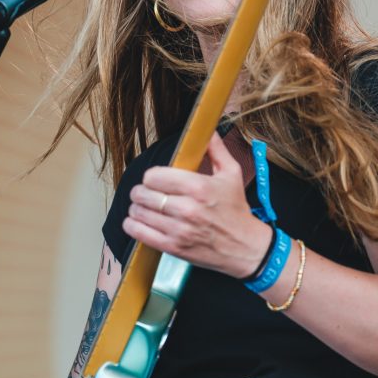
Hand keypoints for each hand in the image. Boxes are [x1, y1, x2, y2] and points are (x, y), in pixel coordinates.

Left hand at [123, 132, 271, 277]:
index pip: (154, 176)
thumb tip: (208, 129)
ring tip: (144, 205)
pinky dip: (133, 225)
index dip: (151, 176)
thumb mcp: (232, 174)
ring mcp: (179, 230)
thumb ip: (216, 149)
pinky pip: (139, 233)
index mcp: (199, 187)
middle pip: (143, 193)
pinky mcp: (173, 247)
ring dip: (137, 207)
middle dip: (141, 190)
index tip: (155, 178)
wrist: (245, 247)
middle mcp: (187, 209)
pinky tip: (139, 221)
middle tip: (146, 191)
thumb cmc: (236, 210)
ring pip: (138, 212)